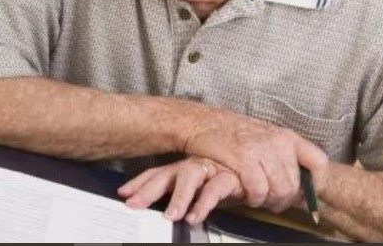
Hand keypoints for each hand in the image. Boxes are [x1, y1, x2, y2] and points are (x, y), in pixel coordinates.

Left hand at [118, 157, 243, 223]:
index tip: (123, 193)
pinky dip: (204, 204)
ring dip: (178, 197)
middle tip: (133, 204)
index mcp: (183, 169)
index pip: (158, 174)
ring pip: (189, 177)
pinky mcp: (230, 176)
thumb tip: (166, 211)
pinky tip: (195, 216)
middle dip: (148, 189)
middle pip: (166, 174)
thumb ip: (183, 196)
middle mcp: (194, 167)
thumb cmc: (226, 179)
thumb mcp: (200, 188)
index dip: (140, 182)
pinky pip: (215, 189)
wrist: (259, 166)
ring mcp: (210, 169)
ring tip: (170, 216)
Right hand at [181, 109, 328, 210]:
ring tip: (257, 199)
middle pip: (294, 184)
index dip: (318, 183)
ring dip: (267, 201)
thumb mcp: (263, 135)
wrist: (201, 122)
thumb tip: (300, 178)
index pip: (318, 161)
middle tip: (272, 202)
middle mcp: (277, 142)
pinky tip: (246, 195)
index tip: (308, 194)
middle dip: (284, 199)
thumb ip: (282, 152)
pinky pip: (257, 190)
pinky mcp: (242, 160)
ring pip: (277, 190)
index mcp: (285, 136)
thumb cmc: (230, 131)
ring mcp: (260, 150)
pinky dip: (253, 198)